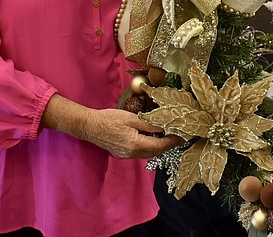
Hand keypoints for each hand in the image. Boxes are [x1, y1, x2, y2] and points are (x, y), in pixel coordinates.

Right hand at [42, 94, 182, 158]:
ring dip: (160, 146)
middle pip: (157, 151)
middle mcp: (132, 153)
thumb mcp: (131, 117)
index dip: (173, 141)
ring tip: (169, 136)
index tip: (183, 136)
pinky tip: (153, 138)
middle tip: (179, 135)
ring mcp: (127, 155)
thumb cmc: (108, 119)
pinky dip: (150, 146)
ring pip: (150, 153)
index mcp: (136, 144)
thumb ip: (149, 124)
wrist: (89, 126)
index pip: (160, 145)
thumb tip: (165, 127)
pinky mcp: (123, 153)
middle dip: (169, 144)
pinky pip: (142, 152)